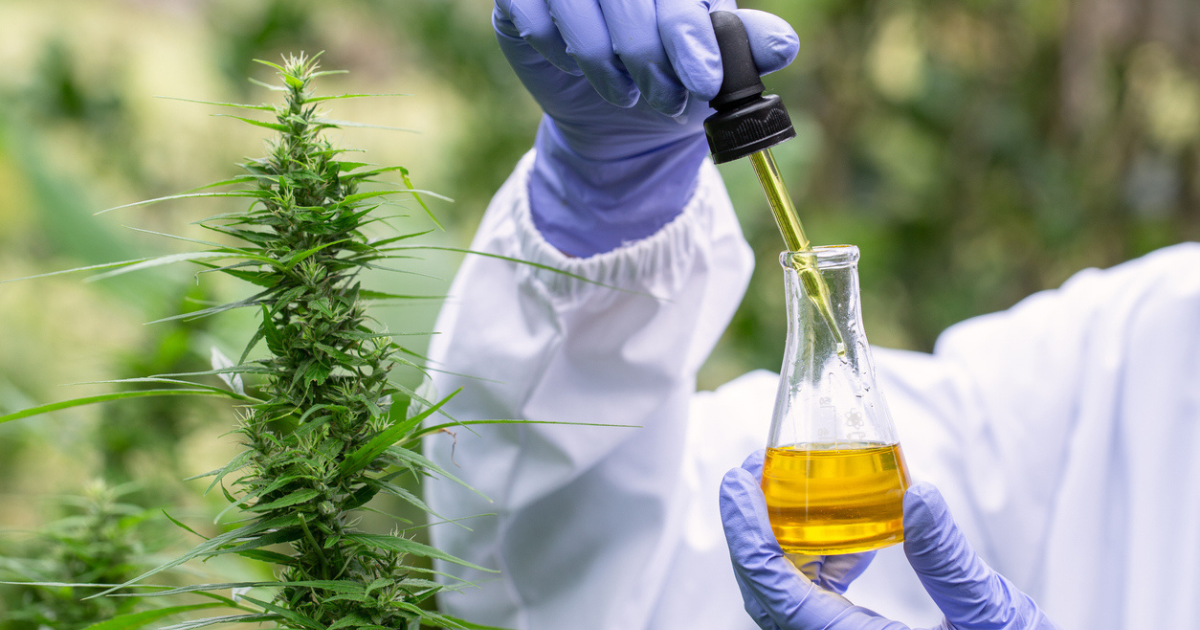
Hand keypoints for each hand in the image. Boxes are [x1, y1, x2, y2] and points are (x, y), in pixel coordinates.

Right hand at [493, 0, 798, 255]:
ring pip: (577, 0)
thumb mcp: (713, 71)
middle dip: (648, 50)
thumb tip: (784, 44)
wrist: (620, 119)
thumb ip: (744, 49)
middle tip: (667, 98)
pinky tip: (578, 72)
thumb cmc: (672, 79)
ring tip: (626, 94)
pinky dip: (561, 53)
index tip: (704, 78)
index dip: (687, 26)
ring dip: (605, 60)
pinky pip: (534, 18)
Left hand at [720, 453, 1059, 628]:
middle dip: (755, 529)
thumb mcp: (996, 620)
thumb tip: (919, 494)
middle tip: (755, 472)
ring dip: (786, 545)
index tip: (735, 481)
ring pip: (789, 600)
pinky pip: (818, 609)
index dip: (746, 534)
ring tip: (799, 492)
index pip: (775, 592)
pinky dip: (822, 568)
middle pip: (768, 593)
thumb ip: (951, 563)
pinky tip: (854, 541)